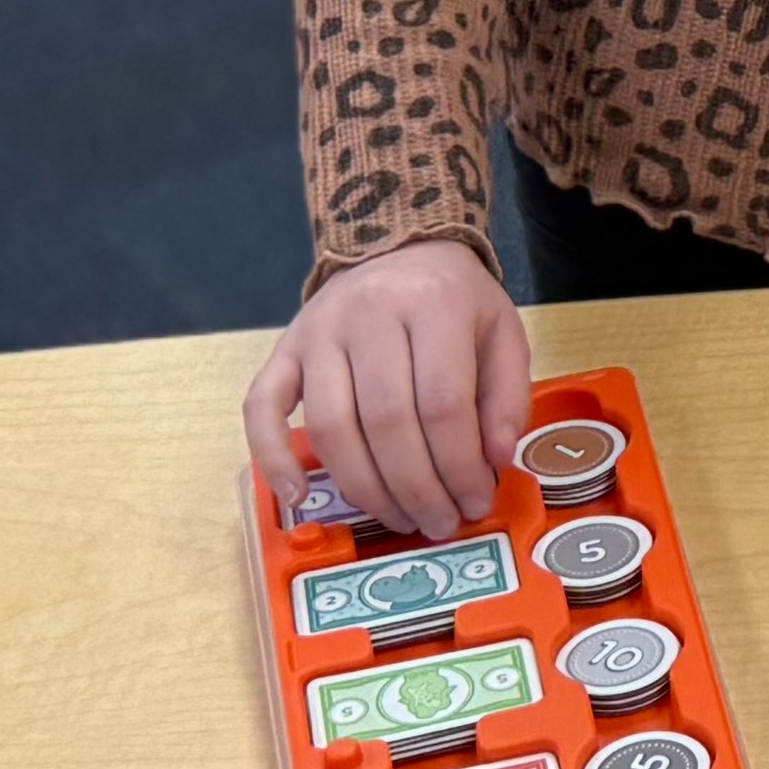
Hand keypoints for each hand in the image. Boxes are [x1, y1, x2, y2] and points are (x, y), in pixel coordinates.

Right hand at [244, 238, 532, 539]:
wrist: (398, 245)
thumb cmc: (454, 301)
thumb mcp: (501, 332)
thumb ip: (506, 396)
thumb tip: (495, 459)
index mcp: (434, 303)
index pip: (443, 403)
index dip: (459, 466)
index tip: (475, 503)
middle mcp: (369, 313)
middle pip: (387, 421)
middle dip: (416, 488)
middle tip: (439, 524)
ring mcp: (318, 332)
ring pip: (331, 425)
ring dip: (364, 487)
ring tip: (398, 518)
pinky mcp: (284, 349)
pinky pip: (261, 407)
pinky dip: (273, 456)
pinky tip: (299, 496)